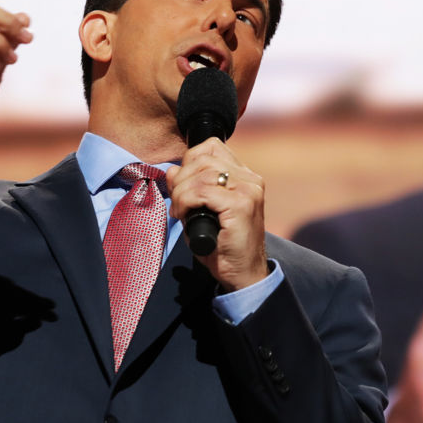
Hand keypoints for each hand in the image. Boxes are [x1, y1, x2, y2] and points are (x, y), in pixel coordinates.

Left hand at [167, 138, 266, 290]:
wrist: (244, 274)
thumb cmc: (224, 246)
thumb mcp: (202, 211)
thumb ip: (189, 188)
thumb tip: (171, 170)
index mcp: (245, 177)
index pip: (212, 147)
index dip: (189, 162)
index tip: (181, 186)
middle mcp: (250, 180)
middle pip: (204, 157)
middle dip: (181, 178)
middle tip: (176, 202)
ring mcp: (248, 191)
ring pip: (201, 172)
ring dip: (181, 191)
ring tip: (179, 210)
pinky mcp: (241, 205)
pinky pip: (202, 191)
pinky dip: (185, 201)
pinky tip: (183, 214)